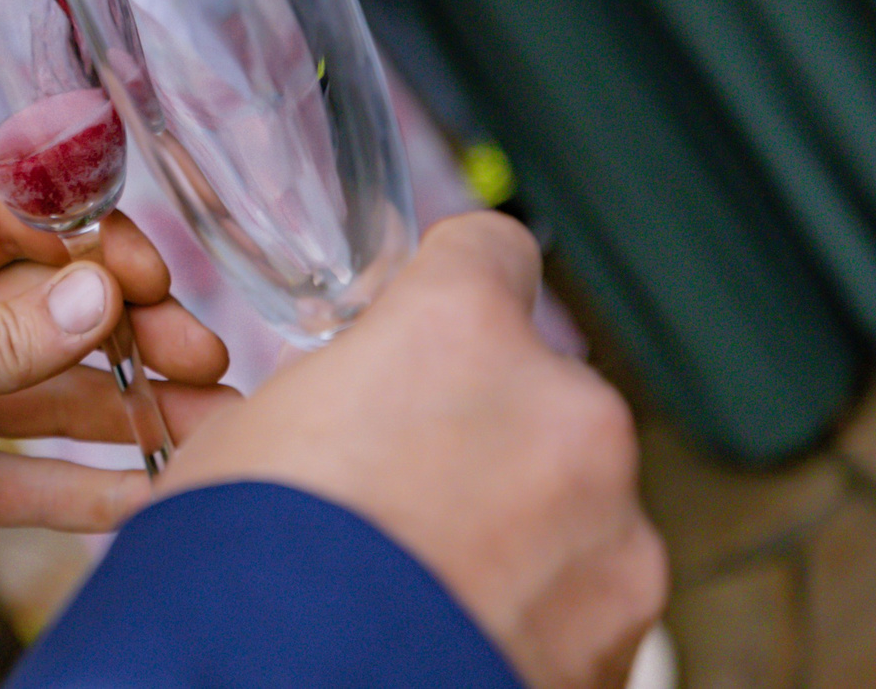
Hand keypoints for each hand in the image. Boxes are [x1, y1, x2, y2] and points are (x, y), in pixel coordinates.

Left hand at [0, 183, 232, 634]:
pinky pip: (42, 475)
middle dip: (133, 329)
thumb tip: (97, 294)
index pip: (9, 225)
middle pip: (54, 310)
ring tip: (214, 421)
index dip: (85, 240)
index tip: (146, 270)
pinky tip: (158, 487)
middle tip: (199, 354)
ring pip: (63, 393)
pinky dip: (99, 483)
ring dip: (139, 406)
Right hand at [156, 213, 664, 688]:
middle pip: (536, 383)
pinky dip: (539, 605)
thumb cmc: (245, 575)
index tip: (429, 321)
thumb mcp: (245, 438)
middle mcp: (559, 410)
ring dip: (519, 520)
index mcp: (458, 333)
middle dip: (482, 426)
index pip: (490, 246)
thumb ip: (333, 390)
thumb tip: (344, 404)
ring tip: (425, 577)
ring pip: (573, 491)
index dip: (451, 283)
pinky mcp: (630, 629)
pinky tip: (455, 627)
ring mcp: (612, 526)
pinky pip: (588, 587)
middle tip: (399, 488)